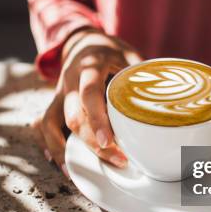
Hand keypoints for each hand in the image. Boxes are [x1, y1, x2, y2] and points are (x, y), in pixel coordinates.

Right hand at [33, 29, 141, 175]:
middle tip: (119, 160)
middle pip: (73, 116)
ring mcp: (59, 92)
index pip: (90, 94)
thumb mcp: (130, 55)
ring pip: (52, 123)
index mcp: (90, 65)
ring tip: (83, 170)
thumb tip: (165, 103)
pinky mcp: (55, 102)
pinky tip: (62, 163)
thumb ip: (143, 77)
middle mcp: (69, 79)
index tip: (109, 142)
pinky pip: (45, 124)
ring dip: (68, 149)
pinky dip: (51, 145)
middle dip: (92, 143)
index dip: (98, 120)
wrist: (84, 41)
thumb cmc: (111, 51)